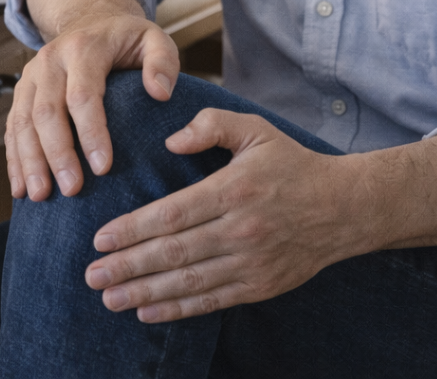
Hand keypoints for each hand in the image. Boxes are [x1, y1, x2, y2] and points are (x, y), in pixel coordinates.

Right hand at [5, 0, 180, 201]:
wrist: (91, 20)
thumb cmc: (127, 39)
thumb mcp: (153, 39)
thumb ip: (163, 62)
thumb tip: (161, 93)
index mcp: (83, 48)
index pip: (83, 94)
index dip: (91, 132)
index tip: (104, 167)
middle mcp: (51, 60)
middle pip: (47, 111)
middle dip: (57, 153)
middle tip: (71, 189)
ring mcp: (31, 76)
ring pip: (22, 121)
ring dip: (30, 160)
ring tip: (40, 196)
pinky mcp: (22, 91)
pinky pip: (12, 127)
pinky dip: (14, 158)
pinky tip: (20, 187)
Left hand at [83, 109, 360, 321]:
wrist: (344, 207)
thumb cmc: (291, 163)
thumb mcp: (255, 129)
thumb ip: (211, 124)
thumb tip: (171, 140)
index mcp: (234, 189)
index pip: (174, 213)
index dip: (134, 229)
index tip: (101, 239)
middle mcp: (241, 230)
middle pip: (174, 253)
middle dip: (129, 266)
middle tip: (93, 275)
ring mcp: (251, 262)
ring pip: (189, 282)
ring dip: (145, 292)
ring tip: (110, 298)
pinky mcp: (260, 286)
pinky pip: (212, 300)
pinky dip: (178, 309)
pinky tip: (147, 311)